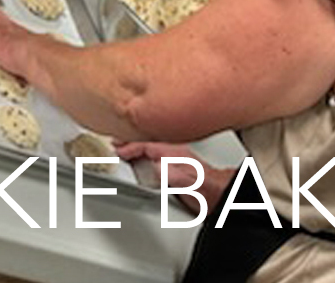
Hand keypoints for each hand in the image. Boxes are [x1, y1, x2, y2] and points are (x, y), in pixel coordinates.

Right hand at [116, 142, 234, 209]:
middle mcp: (172, 152)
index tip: (116, 149)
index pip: (145, 145)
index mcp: (172, 152)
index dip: (129, 146)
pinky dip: (143, 154)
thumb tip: (153, 166)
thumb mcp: (186, 182)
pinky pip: (154, 155)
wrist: (220, 193)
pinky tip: (140, 157)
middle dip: (128, 141)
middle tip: (113, 142)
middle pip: (145, 142)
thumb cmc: (206, 188)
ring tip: (122, 147)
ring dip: (135, 146)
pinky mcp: (175, 165)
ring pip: (149, 147)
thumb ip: (170, 174)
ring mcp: (173, 158)